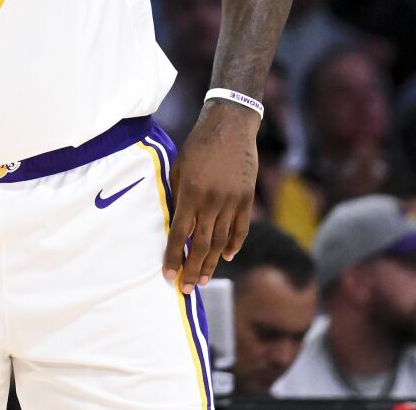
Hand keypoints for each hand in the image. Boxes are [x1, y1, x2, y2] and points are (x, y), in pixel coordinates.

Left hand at [163, 100, 258, 293]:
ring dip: (211, 263)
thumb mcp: (179, 168)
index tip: (168, 275)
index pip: (179, 234)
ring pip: (221, 241)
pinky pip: (240, 229)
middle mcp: (211, 201)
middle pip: (201, 244)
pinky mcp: (247, 199)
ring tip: (204, 280)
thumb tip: (175, 225)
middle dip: (192, 269)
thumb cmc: (197, 145)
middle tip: (186, 289)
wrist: (229, 126)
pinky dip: (233, 245)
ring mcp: (232, 201)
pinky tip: (226, 258)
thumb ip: (178, 197)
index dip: (173, 257)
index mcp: (190, 193)